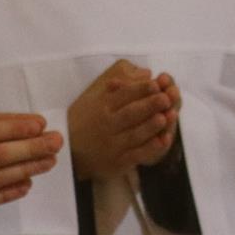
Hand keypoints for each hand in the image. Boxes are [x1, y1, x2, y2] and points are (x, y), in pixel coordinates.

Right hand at [67, 61, 178, 181]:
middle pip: (130, 114)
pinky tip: (163, 141)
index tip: (155, 84)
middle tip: (165, 98)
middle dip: (149, 105)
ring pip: (134, 134)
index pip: (123, 95)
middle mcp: (107, 125)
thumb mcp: (93, 96)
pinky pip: (136, 155)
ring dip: (151, 126)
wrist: (69, 151)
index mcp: (102, 106)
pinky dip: (150, 148)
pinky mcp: (118, 162)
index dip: (140, 90)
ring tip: (166, 117)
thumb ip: (121, 83)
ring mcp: (112, 145)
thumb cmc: (85, 120)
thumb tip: (146, 72)